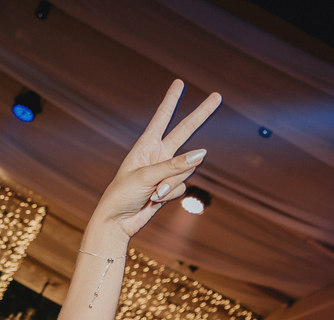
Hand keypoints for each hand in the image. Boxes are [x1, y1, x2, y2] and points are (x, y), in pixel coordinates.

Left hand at [91, 80, 221, 238]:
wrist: (117, 223)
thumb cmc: (122, 195)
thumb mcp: (145, 176)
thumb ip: (174, 165)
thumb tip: (203, 153)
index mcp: (145, 146)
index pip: (161, 118)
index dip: (171, 100)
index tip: (179, 82)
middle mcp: (158, 155)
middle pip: (185, 131)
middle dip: (201, 114)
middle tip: (217, 96)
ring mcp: (166, 171)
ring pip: (187, 168)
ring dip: (172, 182)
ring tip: (153, 192)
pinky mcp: (170, 188)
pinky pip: (182, 186)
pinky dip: (170, 194)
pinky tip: (155, 201)